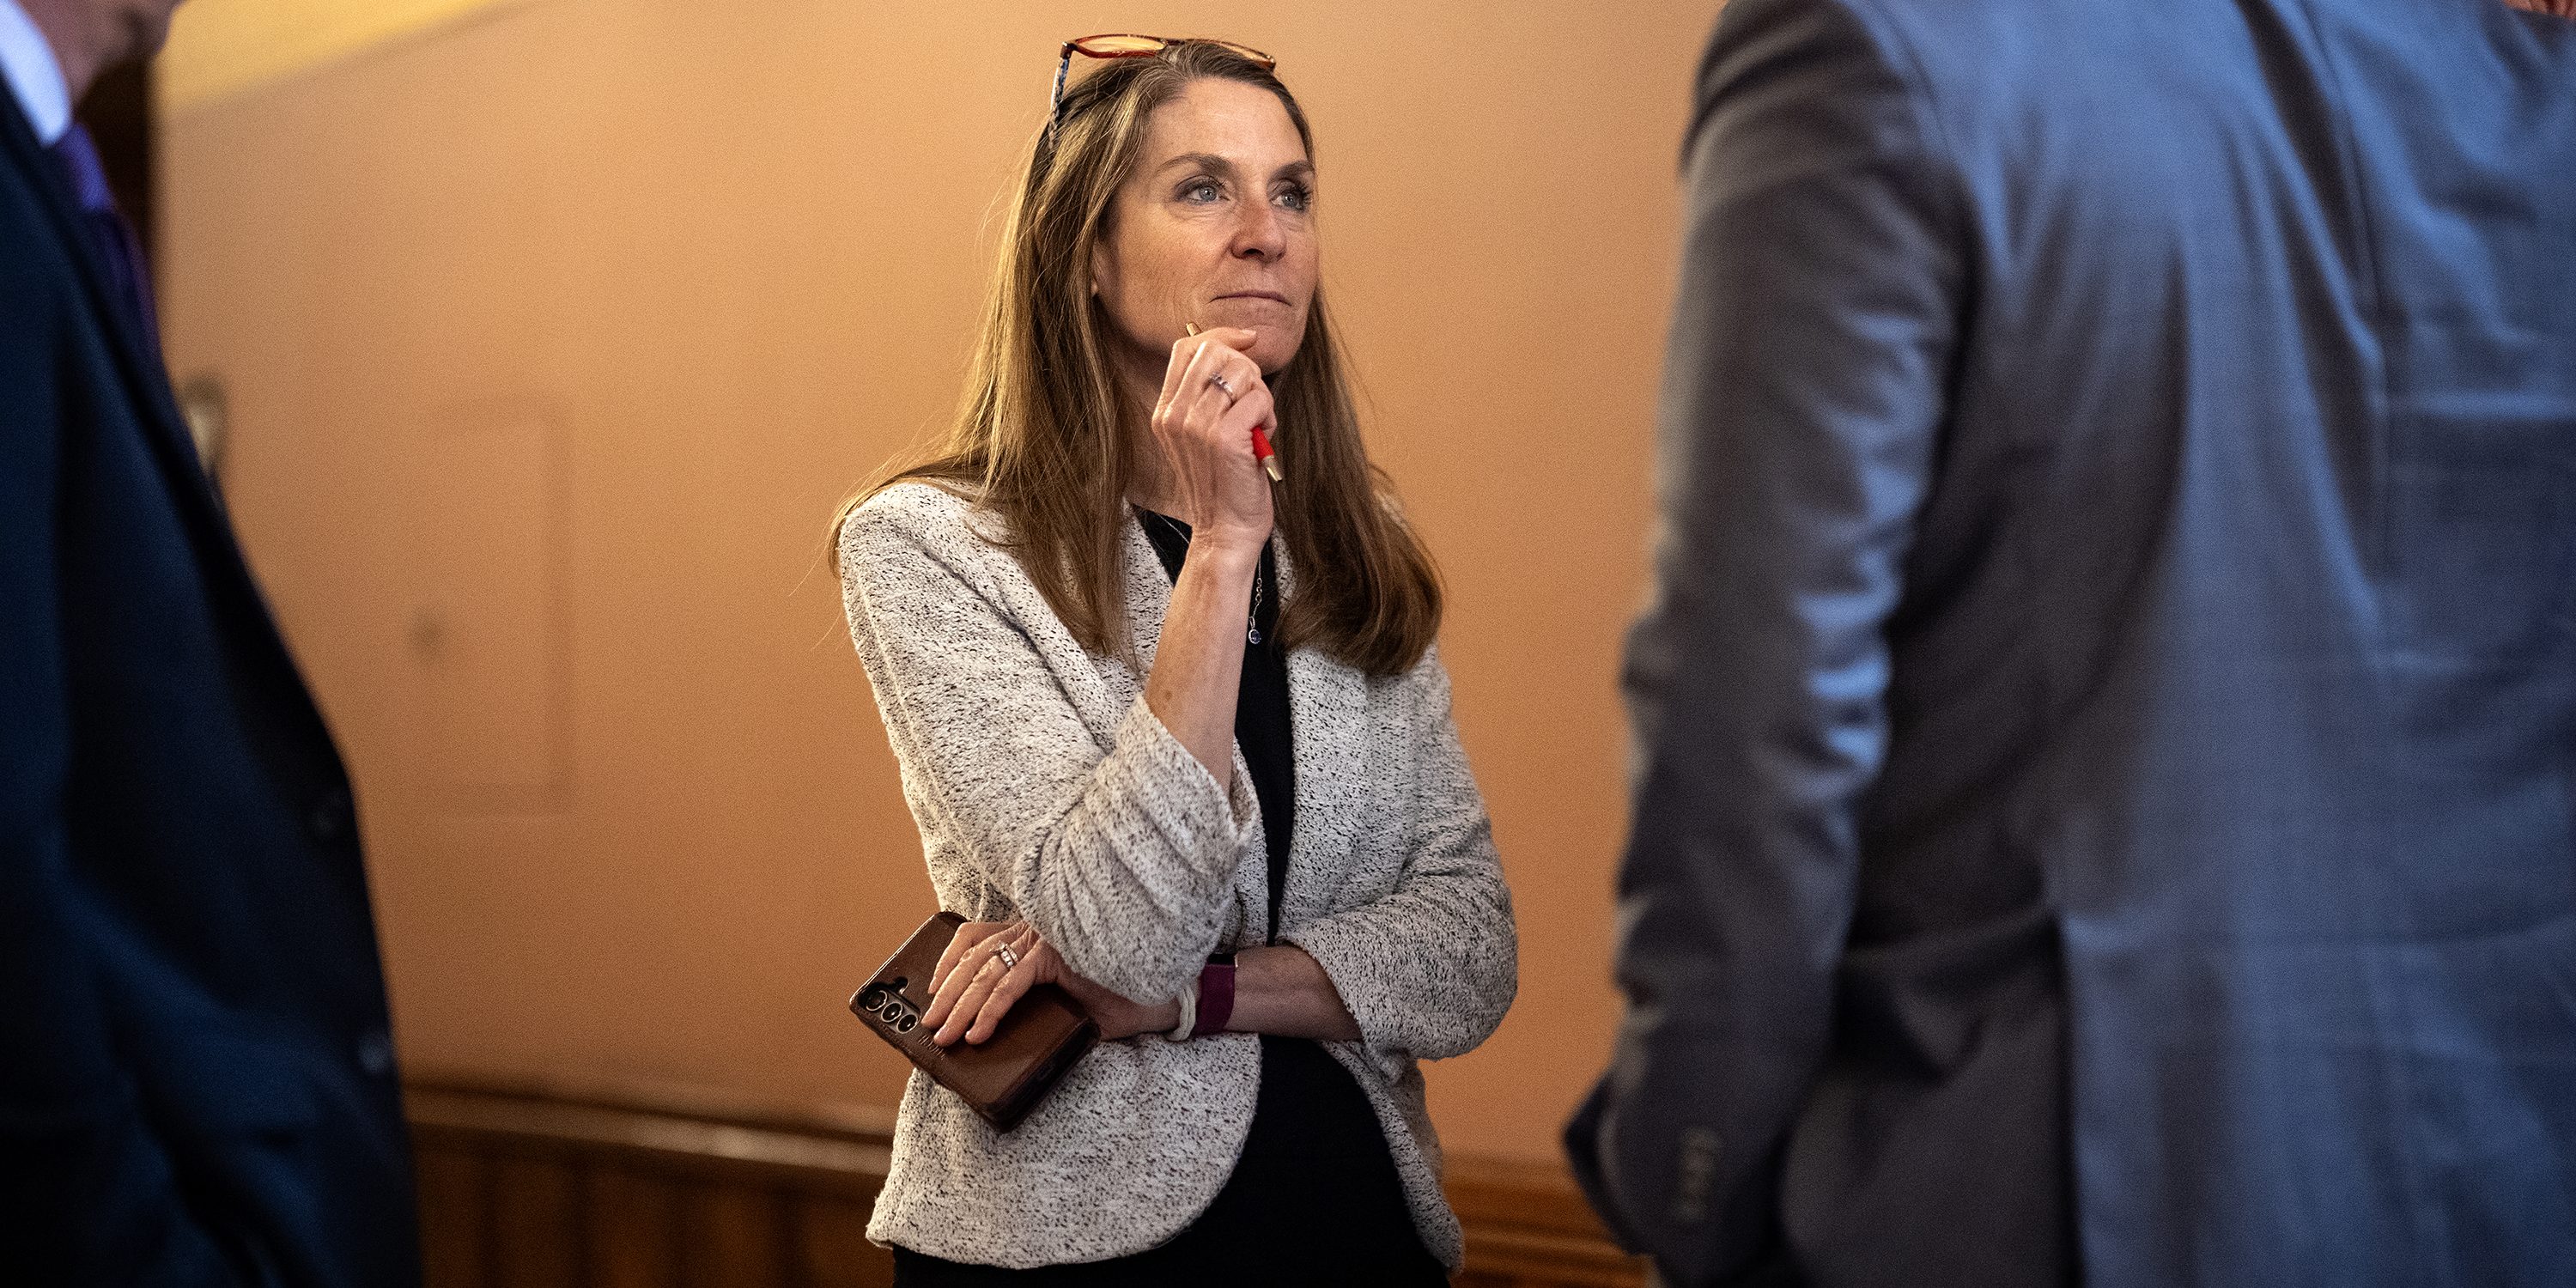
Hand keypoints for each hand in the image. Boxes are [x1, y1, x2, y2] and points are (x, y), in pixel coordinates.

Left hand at [922, 919, 1179, 1044]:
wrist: (1161, 994)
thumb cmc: (1118, 995)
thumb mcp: (1064, 1000)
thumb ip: (1034, 1005)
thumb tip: (997, 1032)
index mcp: (1033, 931)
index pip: (975, 937)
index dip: (946, 963)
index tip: (929, 991)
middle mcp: (1035, 928)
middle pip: (973, 956)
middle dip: (946, 993)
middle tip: (930, 1023)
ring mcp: (1045, 938)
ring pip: (985, 970)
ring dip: (960, 1006)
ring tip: (945, 1034)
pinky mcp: (1056, 955)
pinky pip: (1011, 983)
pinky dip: (990, 1010)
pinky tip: (979, 1032)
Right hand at [1148, 327, 1274, 551]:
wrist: (1225, 533)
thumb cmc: (1223, 485)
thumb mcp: (1200, 438)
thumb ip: (1205, 399)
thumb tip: (1236, 351)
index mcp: (1166, 412)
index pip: (1187, 348)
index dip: (1222, 336)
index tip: (1249, 342)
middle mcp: (1175, 415)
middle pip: (1216, 351)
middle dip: (1248, 369)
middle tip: (1254, 402)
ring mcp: (1197, 425)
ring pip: (1242, 372)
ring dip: (1260, 396)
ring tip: (1256, 426)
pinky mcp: (1224, 438)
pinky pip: (1259, 399)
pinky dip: (1269, 418)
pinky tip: (1261, 442)